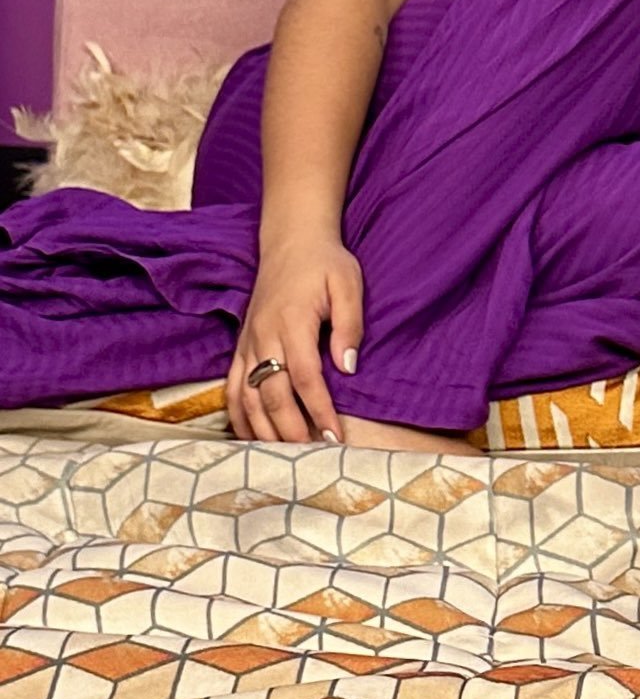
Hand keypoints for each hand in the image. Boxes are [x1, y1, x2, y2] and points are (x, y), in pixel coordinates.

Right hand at [226, 234, 361, 442]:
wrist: (292, 241)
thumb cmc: (325, 263)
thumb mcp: (348, 284)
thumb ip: (349, 326)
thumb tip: (348, 368)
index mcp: (292, 322)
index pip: (305, 377)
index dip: (319, 410)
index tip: (334, 438)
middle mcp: (263, 335)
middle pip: (272, 393)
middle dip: (290, 429)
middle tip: (310, 457)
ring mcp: (248, 342)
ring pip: (246, 395)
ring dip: (262, 429)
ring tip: (282, 457)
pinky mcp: (241, 345)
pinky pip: (232, 386)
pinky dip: (238, 415)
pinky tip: (250, 437)